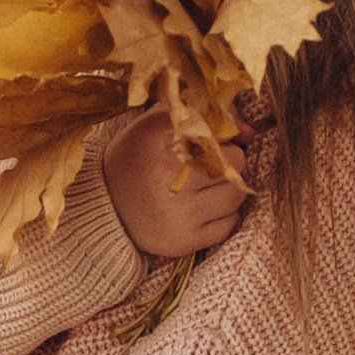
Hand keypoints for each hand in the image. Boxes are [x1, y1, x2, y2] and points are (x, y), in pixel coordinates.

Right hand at [104, 108, 252, 260]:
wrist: (104, 205)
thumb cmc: (138, 158)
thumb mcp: (160, 124)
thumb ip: (205, 115)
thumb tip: (250, 131)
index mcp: (161, 138)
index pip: (222, 130)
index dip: (225, 136)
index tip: (213, 141)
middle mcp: (170, 175)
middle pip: (236, 162)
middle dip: (227, 162)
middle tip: (206, 166)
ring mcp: (179, 211)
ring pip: (237, 194)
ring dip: (227, 189)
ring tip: (204, 188)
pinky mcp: (185, 240)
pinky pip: (230, 224)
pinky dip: (222, 216)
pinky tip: (201, 209)